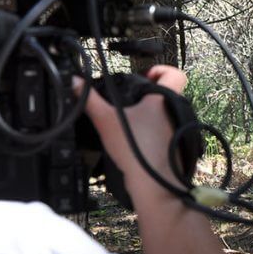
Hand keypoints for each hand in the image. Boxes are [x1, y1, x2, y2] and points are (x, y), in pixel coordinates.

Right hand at [76, 65, 187, 201]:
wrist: (153, 183)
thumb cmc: (136, 149)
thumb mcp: (106, 120)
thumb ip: (89, 100)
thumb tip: (74, 82)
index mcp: (164, 99)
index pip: (175, 74)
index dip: (161, 70)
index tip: (145, 76)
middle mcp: (176, 113)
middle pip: (167, 94)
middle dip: (147, 95)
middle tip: (129, 100)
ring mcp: (177, 130)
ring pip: (165, 114)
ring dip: (149, 115)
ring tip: (128, 121)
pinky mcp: (175, 147)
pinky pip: (163, 133)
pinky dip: (151, 133)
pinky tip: (135, 140)